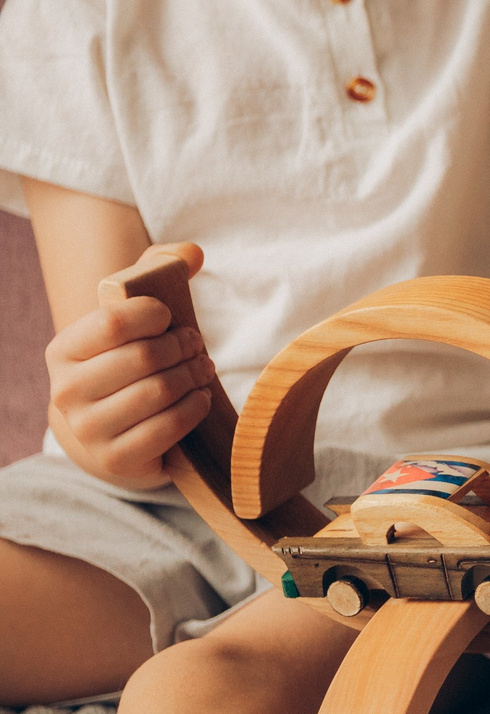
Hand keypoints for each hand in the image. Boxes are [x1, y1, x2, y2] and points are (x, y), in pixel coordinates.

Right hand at [46, 243, 215, 488]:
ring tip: (201, 369)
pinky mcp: (115, 459)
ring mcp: (87, 430)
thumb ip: (159, 269)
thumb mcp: (135, 316)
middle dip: (182, 347)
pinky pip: (168, 427)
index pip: (113, 322)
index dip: (154, 314)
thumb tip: (193, 253)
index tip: (170, 317)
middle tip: (196, 346)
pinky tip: (199, 397)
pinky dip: (194, 407)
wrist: (111, 431)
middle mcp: (66, 392)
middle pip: (144, 357)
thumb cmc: (127, 362)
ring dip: (193, 376)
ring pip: (160, 391)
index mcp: (63, 351)